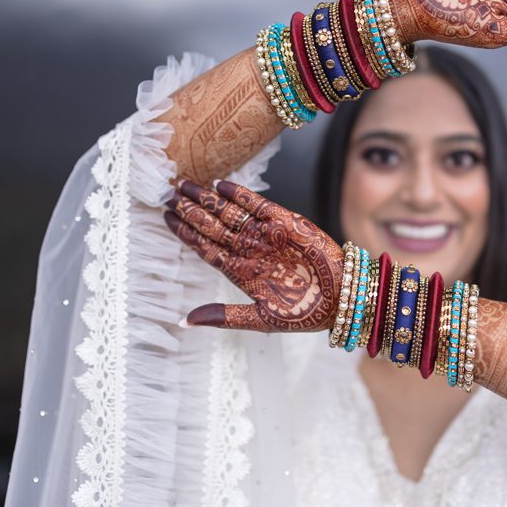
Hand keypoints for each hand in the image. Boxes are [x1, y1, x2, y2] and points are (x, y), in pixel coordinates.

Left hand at [164, 180, 342, 332]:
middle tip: (170, 191)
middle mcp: (249, 250)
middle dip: (190, 209)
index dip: (184, 232)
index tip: (165, 216)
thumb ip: (223, 316)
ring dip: (208, 199)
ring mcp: (265, 235)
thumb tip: (185, 321)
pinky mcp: (286, 222)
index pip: (204, 247)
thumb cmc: (304, 314)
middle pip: (212, 225)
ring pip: (229, 213)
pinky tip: (221, 185)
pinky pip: (258, 204)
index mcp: (239, 272)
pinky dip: (241, 194)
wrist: (341, 298)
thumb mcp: (259, 319)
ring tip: (185, 184)